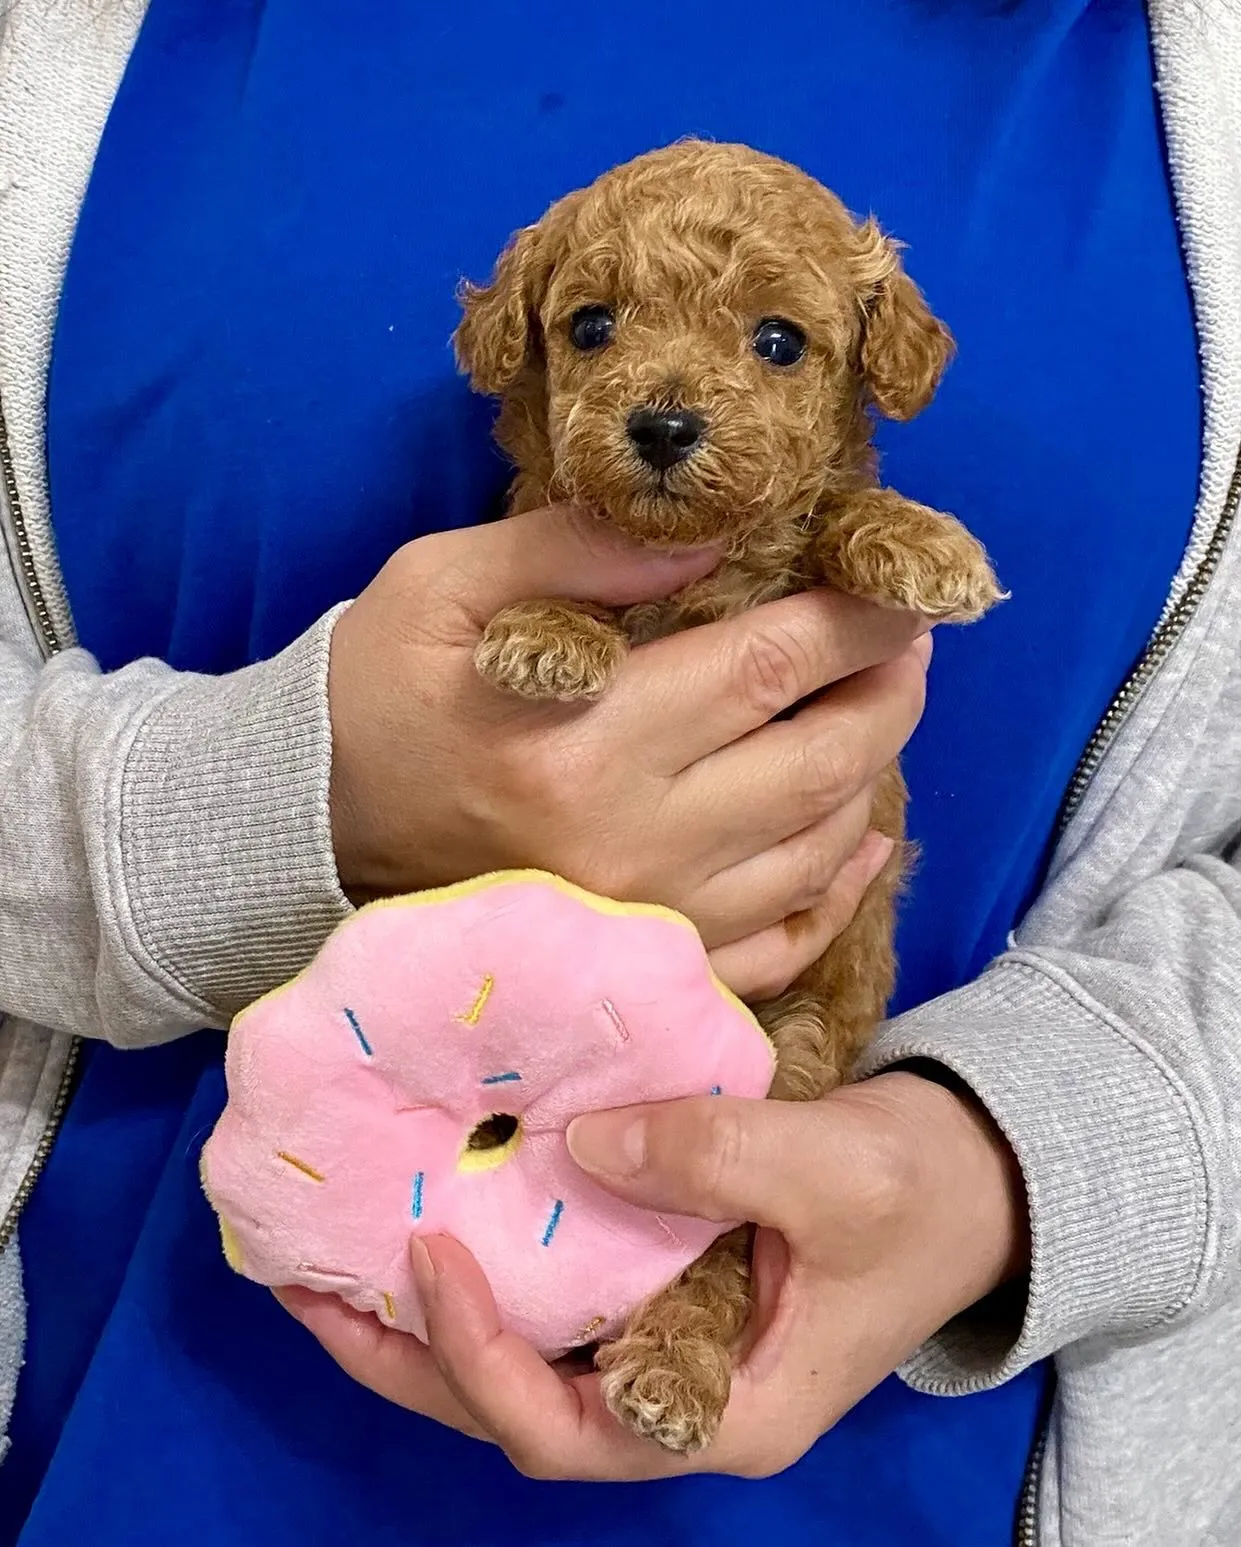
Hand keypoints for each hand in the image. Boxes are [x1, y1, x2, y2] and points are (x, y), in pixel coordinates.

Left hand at [276, 1071, 1027, 1478]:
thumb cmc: (922, 1194)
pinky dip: (491, 1268)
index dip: (481, 1359)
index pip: (567, 1427)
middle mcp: (678, 1398)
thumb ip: (711, 1158)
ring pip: (526, 1359)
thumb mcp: (832, 1174)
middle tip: (306, 1286)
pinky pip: (557, 1297)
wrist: (982, 1175)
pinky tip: (436, 1210)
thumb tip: (578, 1139)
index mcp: (722, 1414)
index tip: (429, 1256)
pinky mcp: (664, 1287)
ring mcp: (668, 1345)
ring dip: (427, 1321)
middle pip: (516, 1409)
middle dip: (407, 1359)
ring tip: (334, 1259)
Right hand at [328, 504, 928, 998]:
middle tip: (908, 640)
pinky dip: (840, 888)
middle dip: (890, 690)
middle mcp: (634, 843)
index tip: (898, 577)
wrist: (312, 831)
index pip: (768, 665)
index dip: (855, 616)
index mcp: (586, 741)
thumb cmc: (378, 696)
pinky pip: (781, 943)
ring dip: (873, 772)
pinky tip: (859, 835)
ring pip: (816, 850)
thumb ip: (574, 550)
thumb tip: (714, 536)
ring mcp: (649, 920)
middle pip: (820, 764)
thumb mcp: (442, 587)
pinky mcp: (645, 966)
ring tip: (880, 708)